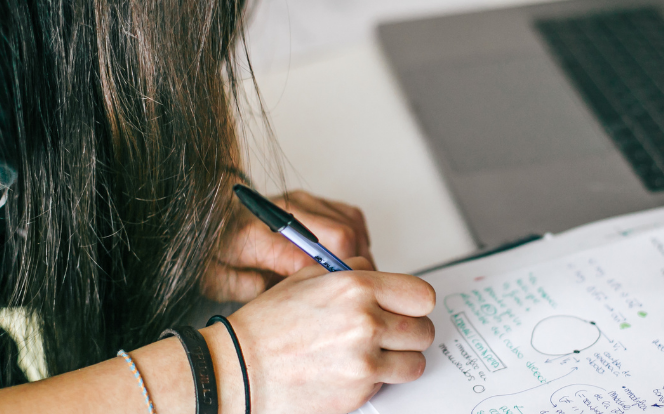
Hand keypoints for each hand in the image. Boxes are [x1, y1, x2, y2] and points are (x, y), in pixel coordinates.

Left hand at [202, 190, 372, 301]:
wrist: (208, 214)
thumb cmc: (213, 252)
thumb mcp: (215, 281)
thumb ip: (247, 289)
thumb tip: (282, 295)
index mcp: (253, 233)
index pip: (302, 258)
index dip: (326, 284)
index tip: (333, 304)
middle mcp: (282, 211)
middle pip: (339, 236)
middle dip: (351, 270)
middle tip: (350, 297)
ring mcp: (299, 201)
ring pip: (351, 224)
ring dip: (359, 255)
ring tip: (352, 282)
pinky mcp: (311, 198)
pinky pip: (351, 216)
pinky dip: (359, 239)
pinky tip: (349, 259)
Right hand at [225, 258, 435, 413]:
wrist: (239, 369)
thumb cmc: (266, 327)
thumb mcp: (305, 279)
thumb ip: (350, 272)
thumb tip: (377, 273)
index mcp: (355, 288)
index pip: (421, 295)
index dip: (415, 303)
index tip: (408, 308)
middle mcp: (365, 322)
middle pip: (423, 330)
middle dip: (411, 333)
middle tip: (393, 334)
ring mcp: (364, 360)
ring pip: (415, 362)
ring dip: (400, 360)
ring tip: (376, 355)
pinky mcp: (358, 391)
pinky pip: (388, 384)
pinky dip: (376, 380)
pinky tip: (352, 370)